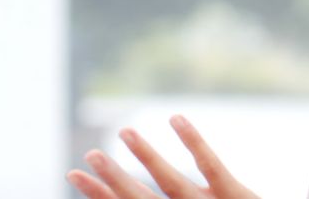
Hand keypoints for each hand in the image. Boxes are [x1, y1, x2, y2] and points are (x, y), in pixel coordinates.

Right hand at [67, 114, 258, 198]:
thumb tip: (147, 191)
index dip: (100, 194)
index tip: (73, 175)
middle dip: (113, 179)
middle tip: (89, 155)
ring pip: (170, 182)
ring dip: (144, 157)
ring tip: (123, 131)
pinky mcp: (236, 196)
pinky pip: (212, 166)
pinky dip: (194, 142)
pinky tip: (176, 118)